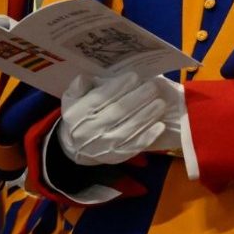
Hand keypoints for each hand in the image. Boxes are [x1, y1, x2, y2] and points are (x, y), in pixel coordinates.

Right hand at [57, 72, 184, 165]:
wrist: (76, 148)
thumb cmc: (80, 117)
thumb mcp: (72, 100)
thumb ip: (78, 88)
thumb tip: (84, 78)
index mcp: (76, 115)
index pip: (97, 100)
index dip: (117, 87)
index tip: (134, 76)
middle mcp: (87, 132)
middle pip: (115, 114)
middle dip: (137, 99)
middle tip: (152, 87)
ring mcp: (103, 146)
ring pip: (127, 130)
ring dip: (146, 116)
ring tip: (160, 102)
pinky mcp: (116, 157)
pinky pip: (134, 147)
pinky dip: (148, 136)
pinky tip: (160, 125)